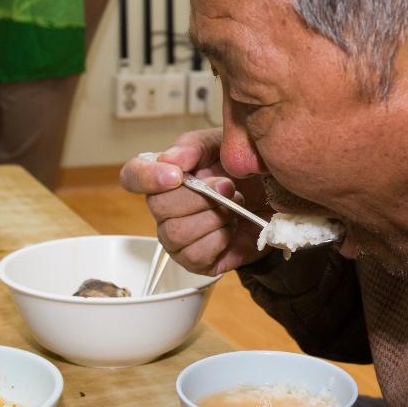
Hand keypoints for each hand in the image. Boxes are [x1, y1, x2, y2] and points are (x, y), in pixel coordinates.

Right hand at [120, 129, 269, 275]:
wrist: (275, 200)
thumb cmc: (242, 171)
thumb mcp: (221, 146)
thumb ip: (193, 147)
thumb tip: (168, 159)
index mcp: (164, 176)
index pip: (133, 176)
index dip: (147, 177)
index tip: (176, 176)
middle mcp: (163, 208)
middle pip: (159, 207)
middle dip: (200, 197)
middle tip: (230, 187)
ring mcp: (176, 237)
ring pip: (177, 232)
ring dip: (214, 217)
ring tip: (234, 207)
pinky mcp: (195, 260)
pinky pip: (195, 255)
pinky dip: (221, 239)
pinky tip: (232, 228)